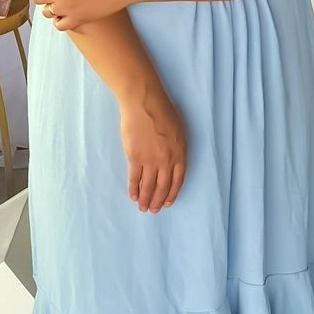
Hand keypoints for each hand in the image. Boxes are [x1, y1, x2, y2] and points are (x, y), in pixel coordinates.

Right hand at [119, 86, 187, 212]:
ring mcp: (150, 160)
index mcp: (180, 154)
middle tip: (154, 210)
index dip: (172, 193)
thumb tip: (172, 162)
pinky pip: (134, 178)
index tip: (168, 202)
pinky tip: (133, 197)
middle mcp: (167, 161)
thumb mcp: (180, 131)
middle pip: (163, 187)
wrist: (144, 103)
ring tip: (143, 208)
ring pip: (149, 186)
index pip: (178, 180)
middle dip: (159, 201)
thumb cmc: (163, 111)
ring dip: (146, 199)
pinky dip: (134, 189)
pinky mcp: (134, 157)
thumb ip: (177, 148)